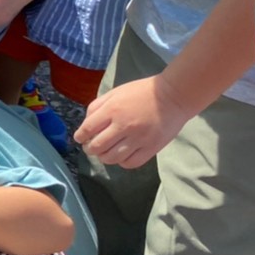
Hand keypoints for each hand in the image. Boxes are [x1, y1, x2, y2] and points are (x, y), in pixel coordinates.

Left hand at [75, 73, 191, 168]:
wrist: (174, 96)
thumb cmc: (142, 92)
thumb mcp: (115, 92)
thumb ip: (97, 106)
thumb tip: (86, 124)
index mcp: (112, 110)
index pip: (87, 130)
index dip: (80, 137)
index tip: (80, 138)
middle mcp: (123, 126)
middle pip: (97, 147)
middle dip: (89, 149)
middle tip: (91, 147)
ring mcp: (138, 139)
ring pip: (112, 158)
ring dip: (104, 157)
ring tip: (105, 152)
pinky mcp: (151, 148)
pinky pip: (130, 163)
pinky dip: (122, 162)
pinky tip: (121, 155)